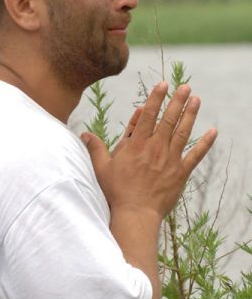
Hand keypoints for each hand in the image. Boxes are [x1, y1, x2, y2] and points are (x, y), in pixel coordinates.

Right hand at [81, 81, 216, 219]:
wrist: (136, 213)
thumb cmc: (117, 192)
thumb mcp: (102, 168)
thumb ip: (95, 148)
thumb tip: (84, 134)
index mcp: (136, 145)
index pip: (147, 115)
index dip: (156, 98)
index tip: (163, 85)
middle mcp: (155, 148)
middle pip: (168, 119)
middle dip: (177, 101)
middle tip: (185, 87)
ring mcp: (169, 159)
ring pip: (183, 132)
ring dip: (191, 114)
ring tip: (196, 99)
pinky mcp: (180, 172)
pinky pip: (196, 155)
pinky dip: (206, 143)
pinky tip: (214, 132)